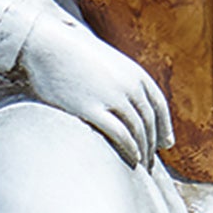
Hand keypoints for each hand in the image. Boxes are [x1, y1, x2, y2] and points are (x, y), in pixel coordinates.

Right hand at [17, 8, 174, 166]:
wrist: (47, 46)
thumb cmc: (74, 56)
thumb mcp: (106, 63)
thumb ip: (122, 80)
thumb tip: (128, 99)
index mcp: (135, 74)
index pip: (158, 106)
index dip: (164, 127)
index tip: (165, 144)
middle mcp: (129, 85)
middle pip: (149, 122)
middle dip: (152, 145)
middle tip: (150, 164)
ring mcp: (112, 97)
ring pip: (138, 131)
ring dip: (143, 152)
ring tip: (140, 166)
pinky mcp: (92, 108)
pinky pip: (120, 134)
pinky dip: (129, 149)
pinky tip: (131, 159)